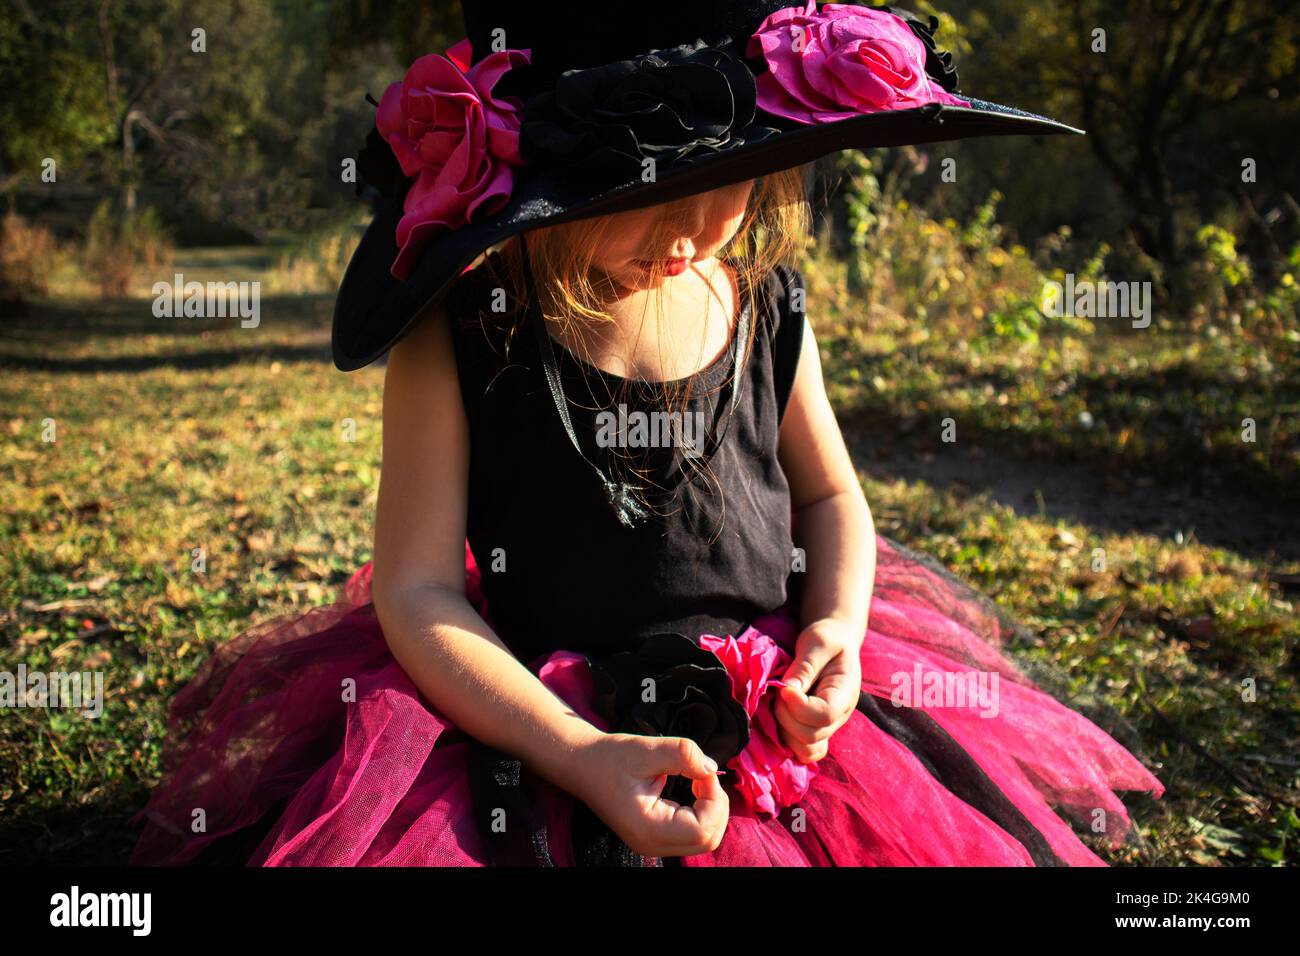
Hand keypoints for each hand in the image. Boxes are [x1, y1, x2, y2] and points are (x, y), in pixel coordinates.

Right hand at [569, 733, 729, 857]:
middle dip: (717, 806)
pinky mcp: (656, 836)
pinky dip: (702, 812)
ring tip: (697, 780)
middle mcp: (652, 844)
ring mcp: (654, 844)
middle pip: (708, 839)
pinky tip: (692, 789)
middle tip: (703, 775)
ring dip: (711, 809)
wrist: (582, 765)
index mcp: (648, 828)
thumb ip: (683, 754)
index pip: (702, 830)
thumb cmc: (610, 758)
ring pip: (704, 838)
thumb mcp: (647, 749)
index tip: (703, 771)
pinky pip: (693, 833)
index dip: (714, 799)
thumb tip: (711, 768)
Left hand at [775, 618, 861, 763]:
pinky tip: (778, 718)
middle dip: (786, 717)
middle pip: (811, 736)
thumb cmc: (827, 639)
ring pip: (805, 749)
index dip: (798, 706)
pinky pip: (802, 751)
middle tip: (777, 694)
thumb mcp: (818, 641)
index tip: (784, 688)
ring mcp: (827, 727)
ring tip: (778, 705)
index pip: (824, 715)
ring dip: (783, 731)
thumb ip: (805, 665)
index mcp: (845, 693)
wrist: (834, 643)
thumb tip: (786, 690)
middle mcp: (839, 717)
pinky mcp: (815, 731)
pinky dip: (786, 741)